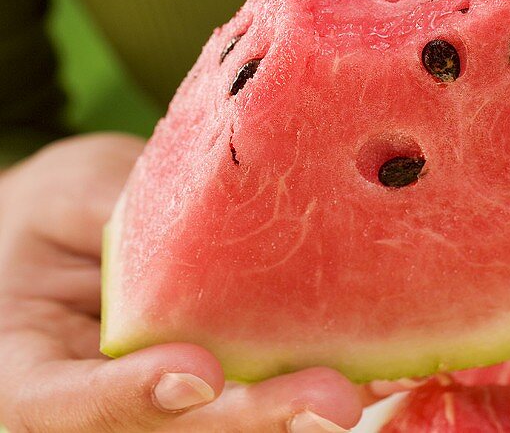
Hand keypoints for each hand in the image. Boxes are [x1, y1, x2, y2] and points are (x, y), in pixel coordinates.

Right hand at [0, 133, 368, 432]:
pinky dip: (314, 379)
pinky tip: (377, 363)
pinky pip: (256, 387)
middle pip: (171, 431)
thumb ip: (127, 222)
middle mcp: (99, 406)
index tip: (197, 372)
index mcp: (31, 371)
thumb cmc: (53, 213)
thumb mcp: (70, 197)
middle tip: (328, 401)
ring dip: (299, 407)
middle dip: (252, 418)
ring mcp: (159, 401)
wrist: (59, 235)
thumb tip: (213, 213)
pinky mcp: (214, 379)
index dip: (133, 396)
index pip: (71, 403)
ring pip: (222, 423)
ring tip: (371, 384)